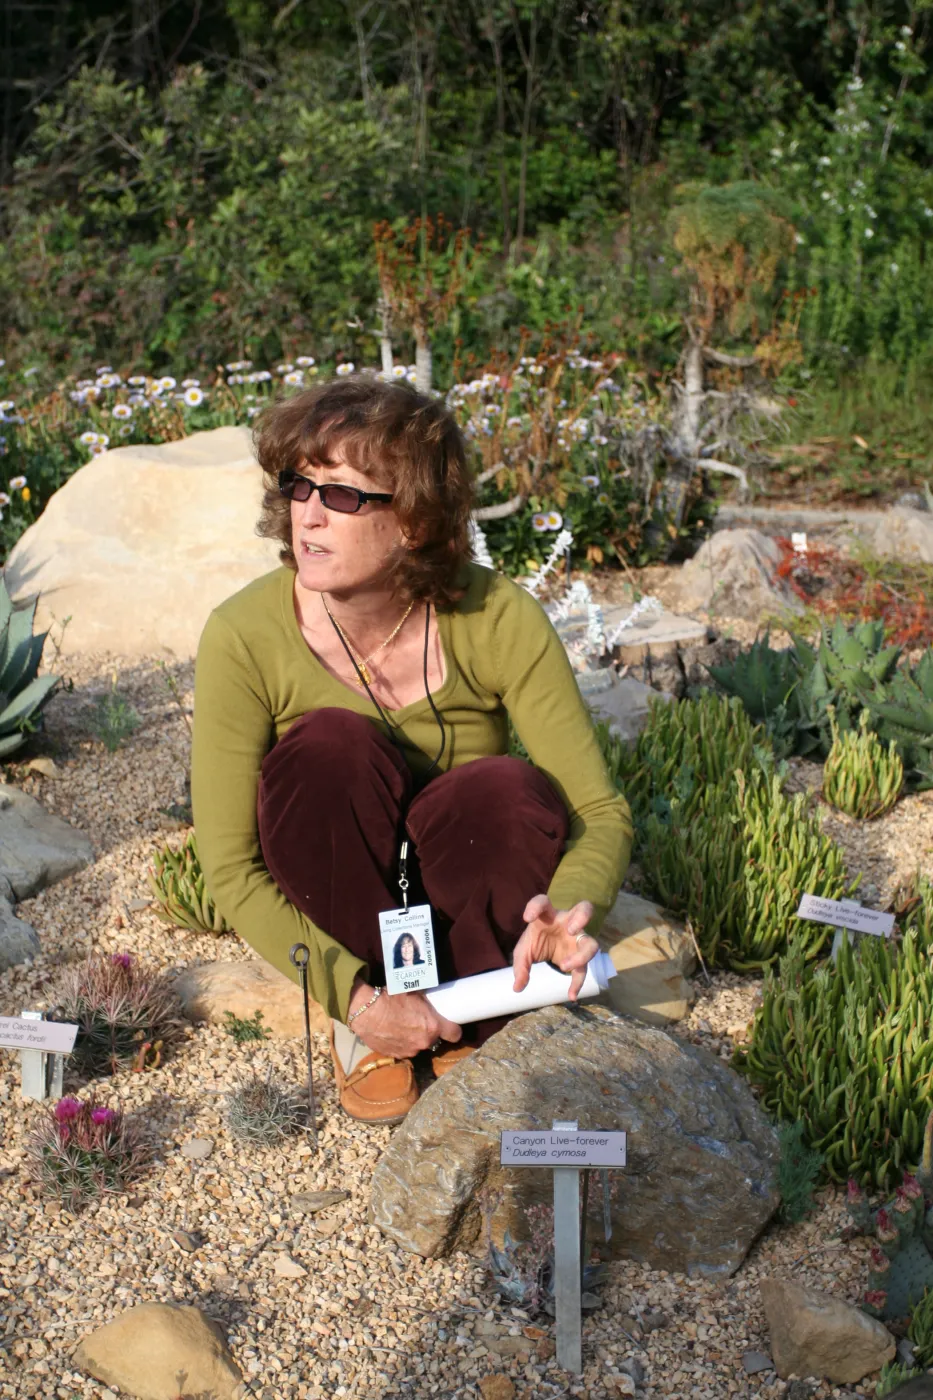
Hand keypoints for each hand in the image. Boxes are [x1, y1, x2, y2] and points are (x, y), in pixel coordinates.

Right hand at [347, 978, 461, 1059]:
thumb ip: (427, 1004)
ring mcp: (410, 1051)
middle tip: (417, 1021)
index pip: (454, 1034)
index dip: (454, 1030)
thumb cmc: (392, 998)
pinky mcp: (395, 1055)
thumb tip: (431, 1002)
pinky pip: (403, 1050)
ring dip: (413, 1039)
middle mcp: (424, 1042)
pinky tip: (391, 1033)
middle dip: (428, 1032)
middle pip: (433, 1039)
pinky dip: (400, 1043)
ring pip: (417, 1046)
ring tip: (401, 1026)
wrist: (367, 1011)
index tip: (451, 1027)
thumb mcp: (415, 994)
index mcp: (433, 1026)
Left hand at [513, 894, 597, 999]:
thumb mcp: (523, 952)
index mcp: (548, 915)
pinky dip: (578, 983)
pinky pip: (584, 969)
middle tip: (571, 929)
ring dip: (582, 955)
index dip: (536, 906)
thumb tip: (518, 987)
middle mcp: (567, 923)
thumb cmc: (536, 941)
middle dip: (582, 917)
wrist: (547, 948)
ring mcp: (577, 939)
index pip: (544, 902)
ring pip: (590, 943)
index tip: (527, 918)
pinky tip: (571, 995)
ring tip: (564, 967)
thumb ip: (520, 966)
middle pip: (585, 909)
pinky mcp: (579, 956)